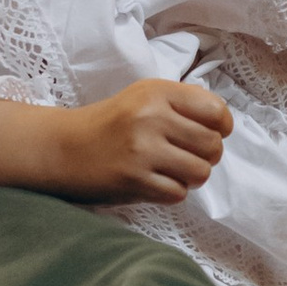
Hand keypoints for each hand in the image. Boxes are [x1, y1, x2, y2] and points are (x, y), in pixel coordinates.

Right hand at [57, 77, 233, 203]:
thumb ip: (183, 103)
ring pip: (200, 172)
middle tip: (187, 156)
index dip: (221, 127)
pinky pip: (177, 193)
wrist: (64, 148)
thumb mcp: (144, 96)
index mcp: (157, 92)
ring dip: (191, 177)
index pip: (215, 111)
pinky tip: (155, 182)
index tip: (212, 133)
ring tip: (173, 171)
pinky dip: (171, 192)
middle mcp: (151, 117)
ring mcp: (142, 149)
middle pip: (213, 145)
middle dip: (207, 156)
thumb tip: (222, 122)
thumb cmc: (111, 124)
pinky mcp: (134, 179)